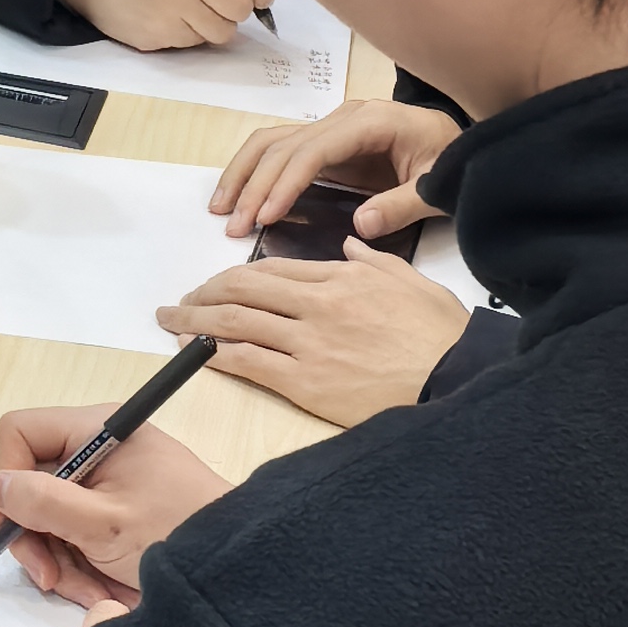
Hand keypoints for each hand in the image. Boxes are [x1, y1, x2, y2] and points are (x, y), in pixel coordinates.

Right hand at [0, 402, 225, 616]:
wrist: (234, 573)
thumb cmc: (175, 535)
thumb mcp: (102, 524)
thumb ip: (41, 502)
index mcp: (99, 431)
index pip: (21, 432)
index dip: (9, 475)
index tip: (16, 521)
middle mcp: (98, 450)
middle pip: (31, 482)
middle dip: (34, 533)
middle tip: (47, 575)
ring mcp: (107, 484)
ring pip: (48, 516)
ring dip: (57, 559)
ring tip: (84, 591)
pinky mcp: (114, 516)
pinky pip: (73, 535)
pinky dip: (78, 566)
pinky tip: (98, 590)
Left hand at [157, 245, 464, 427]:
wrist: (456, 377)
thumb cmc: (441, 335)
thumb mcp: (412, 283)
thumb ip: (374, 261)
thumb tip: (352, 245)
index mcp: (341, 277)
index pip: (271, 269)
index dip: (234, 275)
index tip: (216, 284)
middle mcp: (317, 304)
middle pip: (242, 289)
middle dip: (203, 294)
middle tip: (181, 302)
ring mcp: (308, 342)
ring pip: (235, 323)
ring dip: (194, 323)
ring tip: (171, 324)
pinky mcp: (306, 381)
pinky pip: (248, 362)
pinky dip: (215, 356)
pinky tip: (196, 355)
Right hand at [207, 96, 459, 242]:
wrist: (465, 144)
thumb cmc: (454, 161)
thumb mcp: (439, 186)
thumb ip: (403, 205)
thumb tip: (361, 226)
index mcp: (370, 122)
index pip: (314, 150)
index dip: (286, 183)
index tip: (266, 217)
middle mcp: (344, 118)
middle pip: (283, 144)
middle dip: (255, 185)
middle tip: (235, 226)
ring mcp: (333, 128)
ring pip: (272, 142)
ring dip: (243, 175)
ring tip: (221, 210)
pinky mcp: (328, 144)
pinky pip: (282, 151)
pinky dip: (255, 172)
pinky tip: (239, 198)